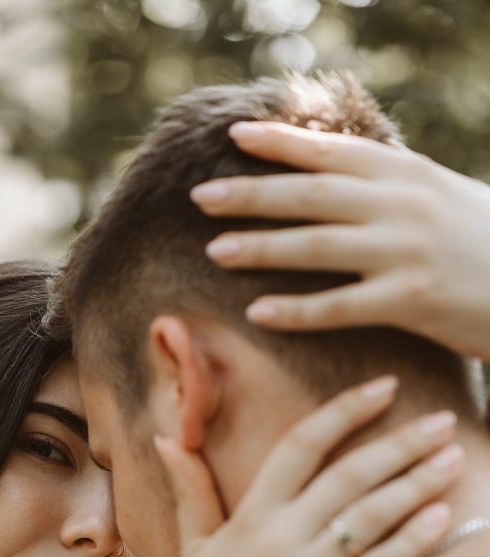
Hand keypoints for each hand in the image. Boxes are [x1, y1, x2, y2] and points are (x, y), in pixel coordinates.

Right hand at [156, 375, 459, 556]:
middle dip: (402, 442)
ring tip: (453, 459)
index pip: (300, 446)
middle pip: (349, 474)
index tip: (384, 386)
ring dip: (419, 483)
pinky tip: (443, 515)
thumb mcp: (196, 551)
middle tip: (443, 420)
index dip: (345, 411)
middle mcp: (280, 541)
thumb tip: (168, 438)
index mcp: (250, 519)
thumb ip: (191, 492)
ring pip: (373, 515)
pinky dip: (414, 538)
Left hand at [190, 121, 489, 360]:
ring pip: (318, 248)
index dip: (281, 143)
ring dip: (262, 248)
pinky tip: (258, 314)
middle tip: (200, 196)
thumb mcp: (437, 194)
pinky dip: (297, 310)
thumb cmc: (479, 241)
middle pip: (311, 196)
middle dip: (252, 194)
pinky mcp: (411, 301)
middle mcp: (400, 205)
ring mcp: (404, 252)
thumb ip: (385, 185)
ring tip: (215, 251)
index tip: (236, 135)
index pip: (331, 153)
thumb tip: (332, 173)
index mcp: (404, 174)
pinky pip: (340, 308)